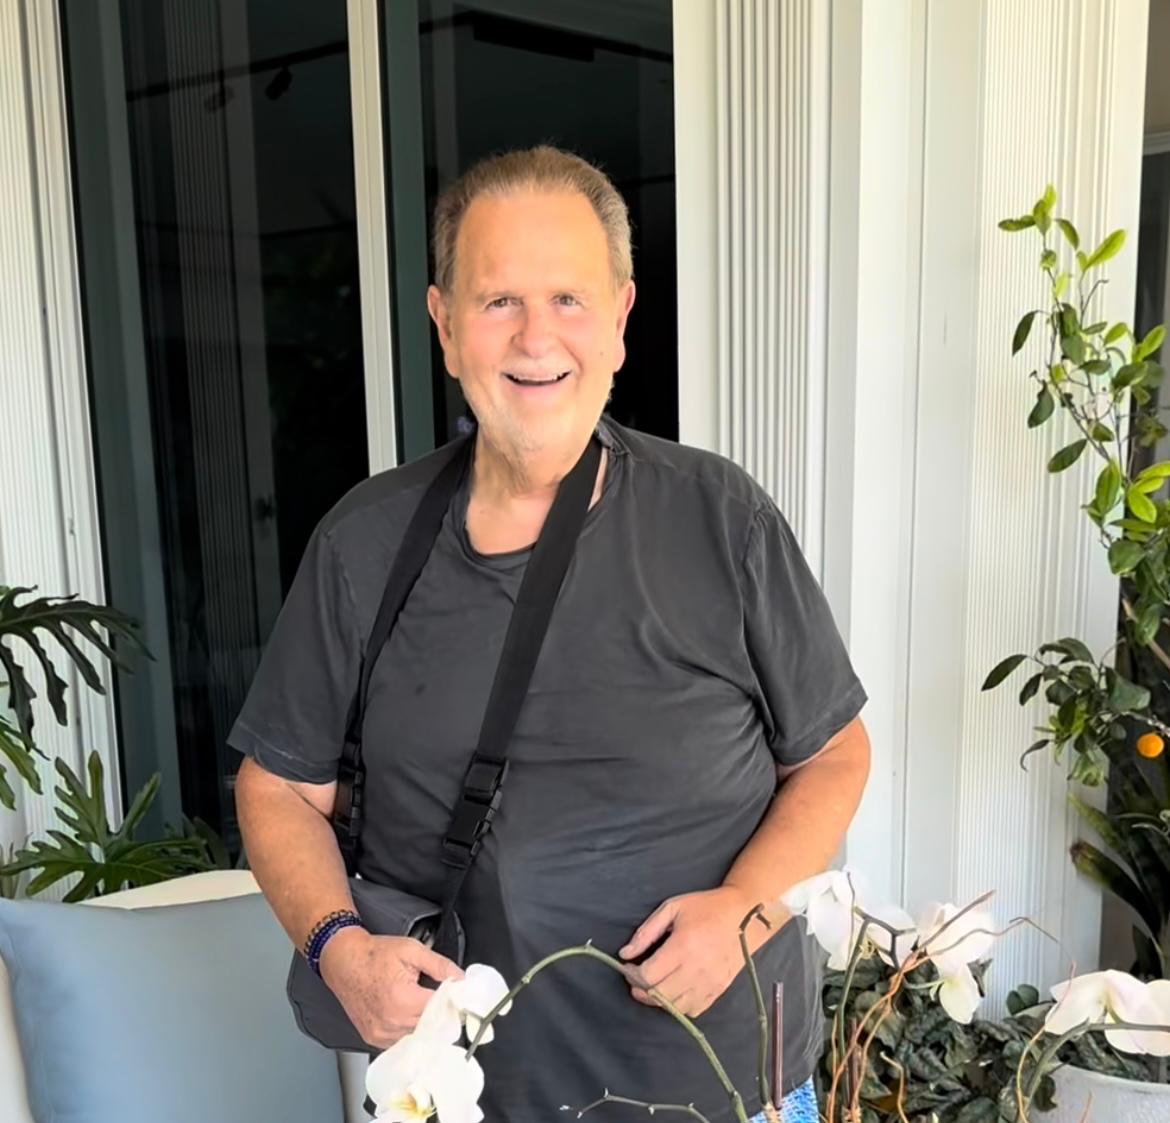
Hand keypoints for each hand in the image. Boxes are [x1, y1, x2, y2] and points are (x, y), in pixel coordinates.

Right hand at [319, 927, 463, 1048]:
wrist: (343, 960)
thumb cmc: (374, 954)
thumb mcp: (411, 950)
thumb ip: (440, 965)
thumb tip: (461, 977)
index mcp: (403, 999)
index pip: (440, 1010)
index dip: (451, 1001)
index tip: (455, 995)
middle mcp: (391, 1021)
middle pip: (430, 1025)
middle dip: (438, 1012)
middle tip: (439, 997)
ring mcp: (381, 1034)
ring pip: (416, 1036)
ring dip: (423, 1023)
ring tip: (419, 1003)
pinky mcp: (373, 1038)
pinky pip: (399, 1041)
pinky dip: (407, 1030)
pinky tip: (406, 1013)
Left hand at [618, 886, 769, 1017]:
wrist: (743, 916)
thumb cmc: (705, 908)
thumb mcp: (671, 908)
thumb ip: (646, 932)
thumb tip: (625, 953)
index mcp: (683, 946)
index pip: (648, 976)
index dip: (632, 975)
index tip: (628, 967)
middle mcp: (697, 969)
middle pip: (659, 995)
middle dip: (640, 990)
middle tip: (636, 979)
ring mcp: (710, 983)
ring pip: (675, 1007)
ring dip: (658, 1000)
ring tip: (653, 986)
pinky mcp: (719, 990)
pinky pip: (693, 1010)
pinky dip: (679, 1005)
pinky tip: (674, 990)